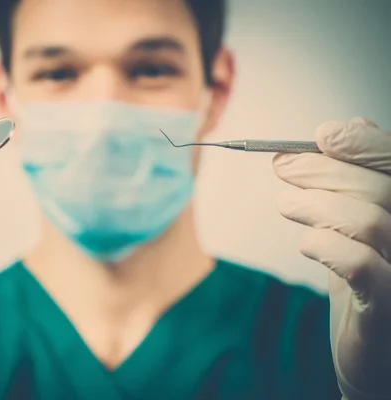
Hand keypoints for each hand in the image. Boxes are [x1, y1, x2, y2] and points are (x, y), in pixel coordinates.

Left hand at [273, 117, 390, 398]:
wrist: (375, 357)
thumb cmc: (369, 285)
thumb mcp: (365, 229)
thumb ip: (360, 183)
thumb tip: (337, 132)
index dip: (366, 144)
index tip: (322, 136)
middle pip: (382, 187)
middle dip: (324, 170)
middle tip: (282, 167)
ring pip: (370, 220)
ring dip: (315, 204)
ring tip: (285, 202)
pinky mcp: (390, 308)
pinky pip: (359, 264)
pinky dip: (325, 244)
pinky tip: (307, 243)